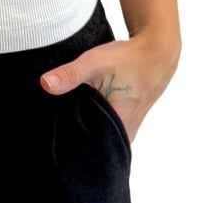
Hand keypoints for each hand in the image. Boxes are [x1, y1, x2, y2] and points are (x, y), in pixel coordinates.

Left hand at [39, 29, 179, 145]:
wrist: (157, 53)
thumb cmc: (129, 58)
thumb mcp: (96, 62)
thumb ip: (71, 74)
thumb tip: (45, 84)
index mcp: (119, 124)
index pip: (89, 149)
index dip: (70, 149)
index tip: (52, 145)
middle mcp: (126, 133)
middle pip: (94, 147)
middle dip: (74, 143)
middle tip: (52, 137)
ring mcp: (129, 130)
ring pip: (102, 141)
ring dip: (85, 135)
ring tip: (64, 130)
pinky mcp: (129, 124)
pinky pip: (108, 133)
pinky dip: (95, 128)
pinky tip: (82, 120)